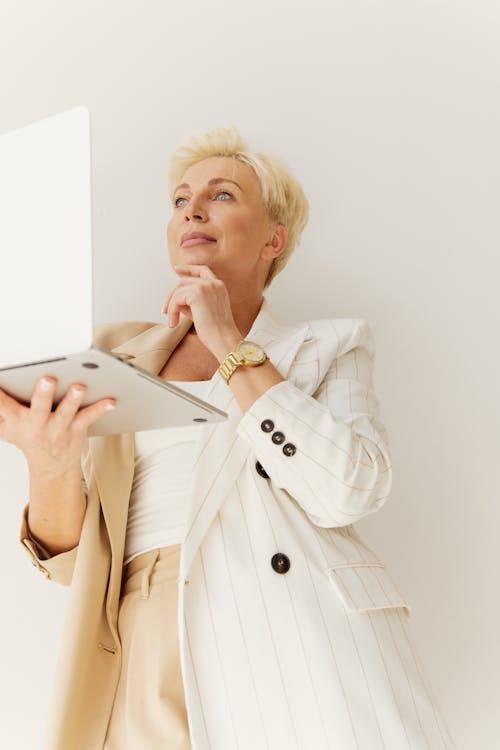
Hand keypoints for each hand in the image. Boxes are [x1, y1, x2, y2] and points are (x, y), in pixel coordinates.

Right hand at [0, 376, 115, 479]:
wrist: (50, 466)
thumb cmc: (27, 435)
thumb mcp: (5, 425)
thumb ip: (0, 409)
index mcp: (17, 419)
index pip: (2, 403)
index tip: (0, 376)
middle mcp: (37, 423)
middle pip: (39, 406)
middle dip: (43, 393)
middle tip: (48, 379)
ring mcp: (58, 427)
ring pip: (66, 411)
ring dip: (73, 399)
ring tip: (80, 386)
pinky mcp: (76, 429)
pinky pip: (89, 417)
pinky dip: (100, 408)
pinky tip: (111, 400)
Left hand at [162, 265, 240, 357]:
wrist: (224, 340)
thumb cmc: (216, 332)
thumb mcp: (203, 312)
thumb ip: (191, 302)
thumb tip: (175, 299)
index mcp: (219, 287)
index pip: (202, 270)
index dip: (188, 269)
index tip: (176, 269)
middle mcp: (213, 283)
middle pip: (184, 281)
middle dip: (172, 295)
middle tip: (165, 310)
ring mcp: (206, 286)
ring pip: (178, 291)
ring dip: (171, 307)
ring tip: (172, 322)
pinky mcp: (197, 293)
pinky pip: (176, 299)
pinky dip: (172, 311)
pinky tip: (174, 323)